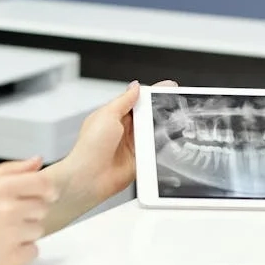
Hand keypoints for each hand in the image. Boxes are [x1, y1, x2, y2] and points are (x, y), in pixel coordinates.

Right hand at [0, 158, 57, 264]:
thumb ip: (10, 169)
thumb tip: (37, 162)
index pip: (43, 183)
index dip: (48, 189)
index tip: (46, 195)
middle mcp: (7, 209)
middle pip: (43, 207)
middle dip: (30, 211)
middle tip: (6, 217)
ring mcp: (10, 235)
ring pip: (38, 229)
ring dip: (24, 232)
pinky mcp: (10, 258)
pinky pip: (33, 251)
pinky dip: (21, 251)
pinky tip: (0, 247)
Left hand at [64, 79, 177, 201]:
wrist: (89, 177)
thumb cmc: (90, 147)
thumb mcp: (107, 114)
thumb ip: (124, 100)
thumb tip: (136, 87)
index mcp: (114, 115)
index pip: (137, 100)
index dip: (152, 93)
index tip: (168, 87)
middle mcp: (123, 129)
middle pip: (148, 114)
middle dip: (160, 109)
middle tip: (174, 103)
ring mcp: (132, 144)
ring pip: (153, 130)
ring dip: (160, 127)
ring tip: (169, 122)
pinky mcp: (139, 159)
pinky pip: (154, 149)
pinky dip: (160, 145)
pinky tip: (164, 140)